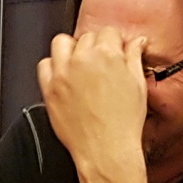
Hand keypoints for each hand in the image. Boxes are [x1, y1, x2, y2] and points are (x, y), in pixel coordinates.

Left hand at [39, 28, 148, 174]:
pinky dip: (52, 66)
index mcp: (107, 55)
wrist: (106, 151)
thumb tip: (136, 43)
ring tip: (80, 64)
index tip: (115, 51)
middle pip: (86, 37)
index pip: (108, 32)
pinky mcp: (49, 89)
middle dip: (95, 47)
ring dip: (71, 49)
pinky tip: (64, 76)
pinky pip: (44, 65)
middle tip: (100, 64)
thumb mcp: (138, 85)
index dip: (114, 42)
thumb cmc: (124, 123)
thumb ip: (134, 58)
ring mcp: (63, 74)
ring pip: (61, 43)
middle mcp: (82, 60)